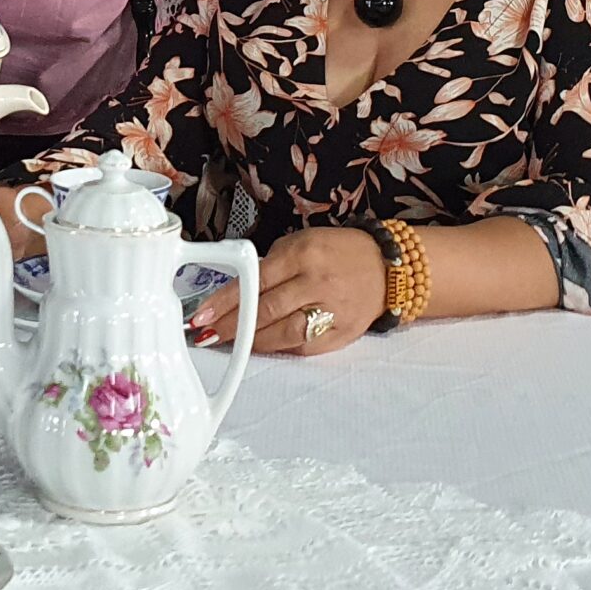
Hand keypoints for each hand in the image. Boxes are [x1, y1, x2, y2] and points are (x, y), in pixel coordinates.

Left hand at [188, 226, 384, 356]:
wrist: (388, 267)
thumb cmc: (338, 251)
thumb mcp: (302, 242)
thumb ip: (271, 265)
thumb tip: (235, 291)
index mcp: (303, 253)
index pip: (254, 280)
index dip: (224, 301)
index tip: (202, 315)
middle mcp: (316, 281)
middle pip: (265, 310)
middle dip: (231, 326)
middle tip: (207, 335)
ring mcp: (332, 310)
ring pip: (282, 333)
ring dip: (251, 341)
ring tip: (230, 343)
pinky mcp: (342, 333)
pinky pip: (304, 346)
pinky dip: (279, 347)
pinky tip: (261, 347)